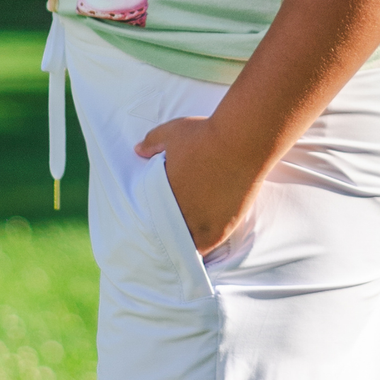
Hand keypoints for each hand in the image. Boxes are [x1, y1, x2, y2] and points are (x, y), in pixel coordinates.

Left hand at [135, 115, 260, 253]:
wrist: (241, 142)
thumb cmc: (206, 135)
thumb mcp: (173, 133)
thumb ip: (152, 141)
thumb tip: (138, 149)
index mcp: (165, 192)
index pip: (150, 215)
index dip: (152, 219)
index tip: (154, 218)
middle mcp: (182, 212)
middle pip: (168, 233)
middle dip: (167, 232)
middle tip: (168, 232)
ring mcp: (203, 222)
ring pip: (186, 243)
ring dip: (185, 242)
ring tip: (184, 242)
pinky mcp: (223, 226)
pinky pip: (208, 246)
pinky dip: (203, 247)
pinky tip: (201, 246)